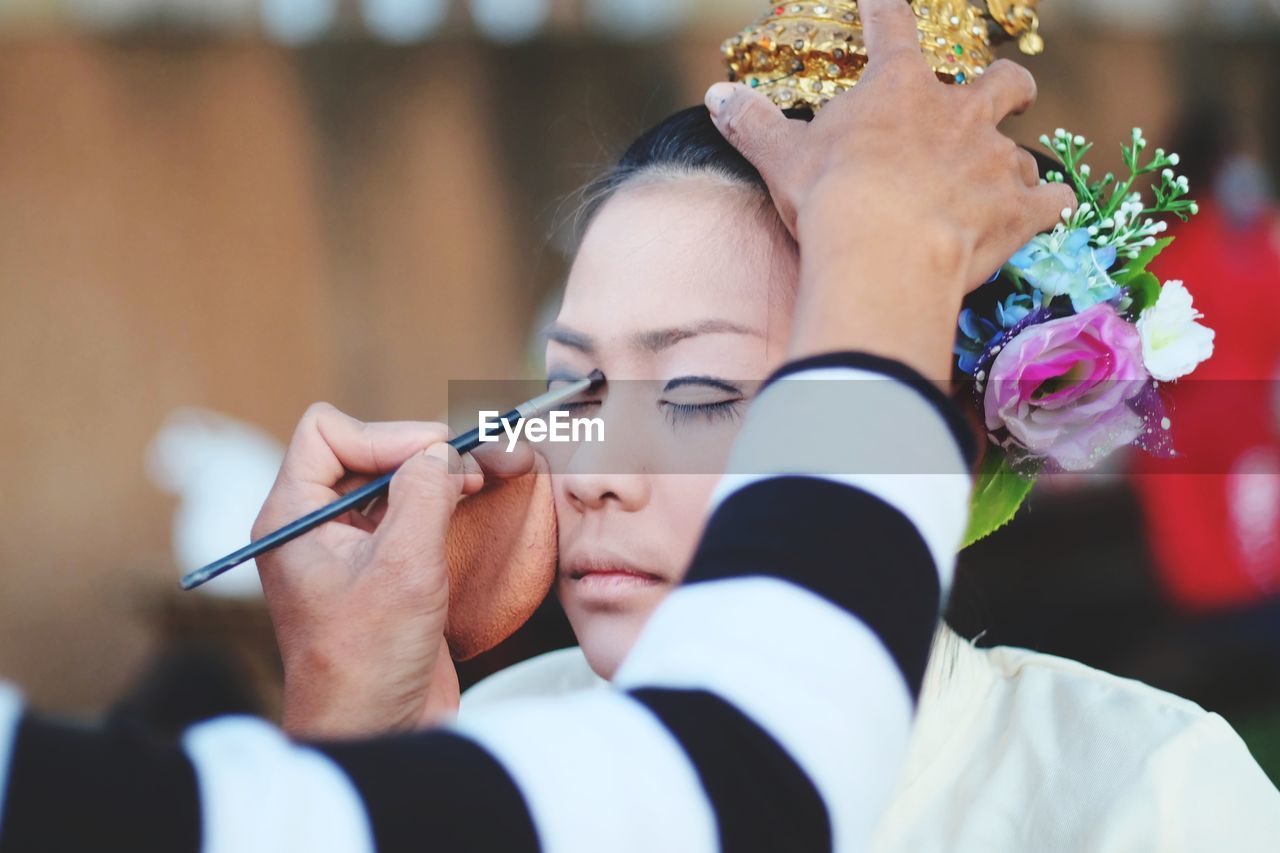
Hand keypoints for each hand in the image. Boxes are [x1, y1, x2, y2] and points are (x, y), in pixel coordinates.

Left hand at [254, 402, 532, 737]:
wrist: (373, 736)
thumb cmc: (369, 662)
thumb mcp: (403, 565)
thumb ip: (423, 493)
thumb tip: (443, 451)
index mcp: (292, 518)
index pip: (327, 433)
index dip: (385, 436)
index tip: (436, 457)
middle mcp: (312, 527)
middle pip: (364, 452)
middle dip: (418, 452)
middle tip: (474, 462)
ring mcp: (345, 550)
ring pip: (389, 482)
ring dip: (434, 475)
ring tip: (482, 477)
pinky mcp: (378, 572)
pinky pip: (406, 515)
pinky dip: (439, 502)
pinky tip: (473, 504)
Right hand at [704, 0, 1075, 380]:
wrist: (883, 252)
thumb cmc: (830, 197)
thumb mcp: (781, 157)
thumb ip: (753, 124)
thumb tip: (717, 97)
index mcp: (899, 89)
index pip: (894, 27)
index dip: (888, 9)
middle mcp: (960, 113)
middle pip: (1004, 82)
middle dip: (1009, 87)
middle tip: (1007, 95)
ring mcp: (995, 160)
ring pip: (1024, 151)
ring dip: (1013, 166)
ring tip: (999, 188)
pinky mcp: (1019, 209)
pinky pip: (1051, 202)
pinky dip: (1048, 208)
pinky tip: (1044, 216)